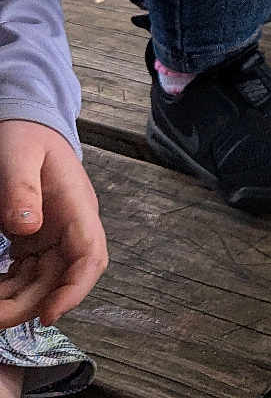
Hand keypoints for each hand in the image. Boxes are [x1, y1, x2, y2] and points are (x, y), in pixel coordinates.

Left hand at [0, 121, 107, 327]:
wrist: (29, 125)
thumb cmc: (25, 136)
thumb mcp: (18, 155)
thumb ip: (22, 189)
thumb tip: (28, 229)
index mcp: (76, 207)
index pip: (90, 256)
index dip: (76, 290)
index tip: (49, 315)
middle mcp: (71, 227)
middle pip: (62, 279)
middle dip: (30, 305)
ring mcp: (55, 235)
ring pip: (44, 282)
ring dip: (17, 302)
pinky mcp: (38, 239)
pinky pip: (29, 274)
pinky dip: (10, 289)